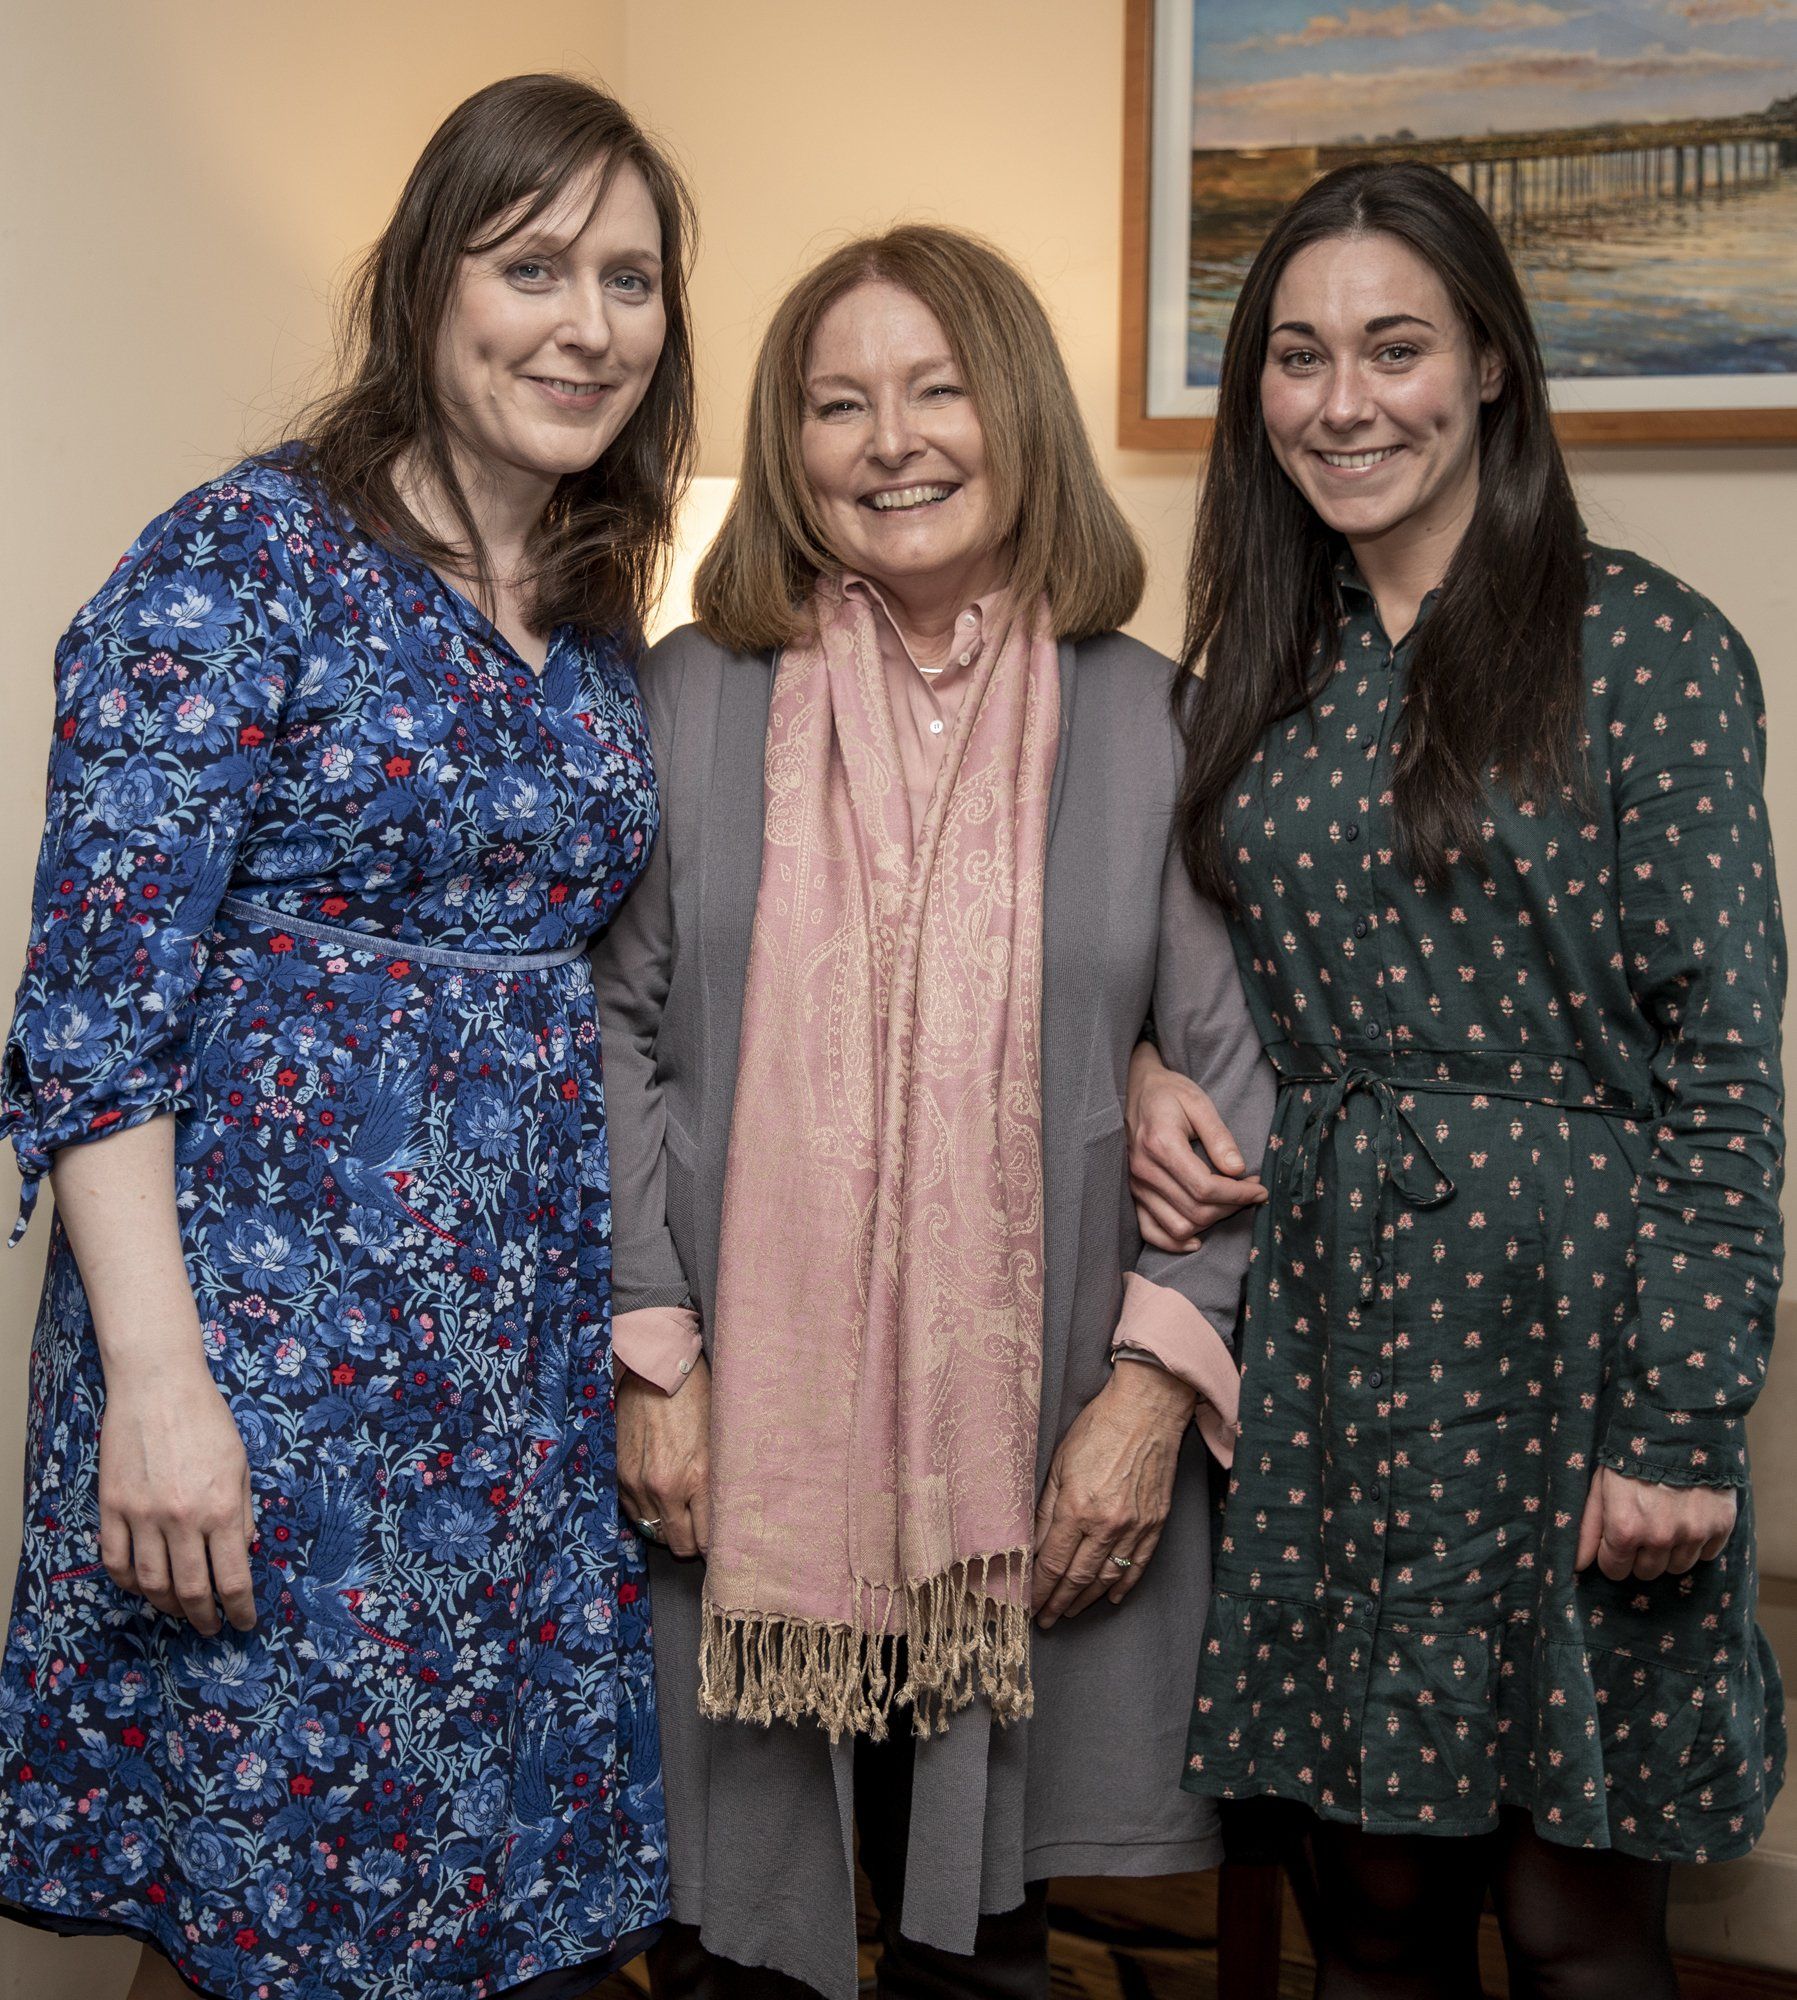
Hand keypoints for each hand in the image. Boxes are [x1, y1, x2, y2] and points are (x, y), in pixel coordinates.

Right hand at [99, 1352, 255, 1634]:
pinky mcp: (112, 1507)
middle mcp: (182, 1518)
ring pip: (151, 1583)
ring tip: (180, 1612)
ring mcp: (142, 1515)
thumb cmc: (207, 1420)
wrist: (158, 1386)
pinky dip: (129, 1583)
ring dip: (167, 1607)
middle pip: (191, 1590)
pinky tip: (143, 1586)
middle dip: (205, 1617)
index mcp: (221, 1508)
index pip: (233, 1578)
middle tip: (212, 1627)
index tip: (244, 1622)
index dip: (240, 1608)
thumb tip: (245, 1551)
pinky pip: (116, 1561)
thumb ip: (243, 1512)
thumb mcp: (241, 1464)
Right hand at [618, 1355, 711, 1558]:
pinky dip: (647, 1511)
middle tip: (700, 1532)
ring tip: (680, 1514)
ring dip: (667, 1527)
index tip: (719, 1541)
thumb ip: (717, 1479)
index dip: (714, 1544)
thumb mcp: (720, 1437)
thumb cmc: (696, 1395)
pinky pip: (633, 1512)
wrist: (655, 1367)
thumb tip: (723, 1512)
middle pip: (678, 1544)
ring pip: (653, 1532)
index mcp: (698, 1477)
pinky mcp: (618, 1473)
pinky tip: (659, 1499)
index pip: (706, 1539)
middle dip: (691, 1542)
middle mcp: (665, 1487)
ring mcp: (637, 1482)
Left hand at [1031, 1363, 1195, 1626]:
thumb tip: (1033, 1548)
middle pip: (1078, 1578)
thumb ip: (1045, 1509)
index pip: (1053, 1563)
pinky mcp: (1156, 1523)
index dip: (1039, 1589)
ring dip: (1087, 1600)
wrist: (1147, 1410)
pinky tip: (1111, 1597)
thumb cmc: (1098, 1428)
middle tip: (1046, 1620)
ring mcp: (1135, 1526)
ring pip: (1107, 1578)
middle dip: (1059, 1603)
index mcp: (1077, 1508)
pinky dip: (1123, 1585)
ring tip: (1071, 1612)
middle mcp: (1107, 1524)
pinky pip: (1138, 1565)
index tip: (1029, 1605)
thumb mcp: (1058, 1463)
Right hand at [1127, 1042, 1266, 1252]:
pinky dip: (1174, 1243)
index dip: (1238, 1194)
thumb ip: (1219, 1137)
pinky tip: (1197, 1239)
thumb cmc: (1169, 1093)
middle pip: (1195, 1211)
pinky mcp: (1133, 1193)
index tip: (1259, 1188)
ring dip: (1210, 1224)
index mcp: (1161, 1144)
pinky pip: (1151, 1231)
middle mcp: (1144, 1170)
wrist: (1135, 1089)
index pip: (1205, 1187)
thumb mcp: (1199, 1103)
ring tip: (1227, 1205)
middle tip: (1249, 1192)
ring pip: (1178, 1226)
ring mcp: (1136, 1185)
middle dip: (1230, 1207)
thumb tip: (1238, 1170)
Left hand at [1575, 1466, 1736, 1581]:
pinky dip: (1698, 1543)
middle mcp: (1660, 1537)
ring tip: (1665, 1521)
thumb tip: (1579, 1567)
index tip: (1617, 1539)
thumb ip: (1588, 1529)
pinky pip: (1707, 1555)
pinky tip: (1688, 1518)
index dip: (1613, 1555)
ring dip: (1669, 1552)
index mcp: (1626, 1528)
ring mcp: (1693, 1533)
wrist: (1678, 1427)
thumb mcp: (1600, 1487)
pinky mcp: (1720, 1526)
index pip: (1615, 1570)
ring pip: (1677, 1568)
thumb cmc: (1631, 1457)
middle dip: (1640, 1555)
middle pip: (1647, 1573)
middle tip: (1642, 1527)